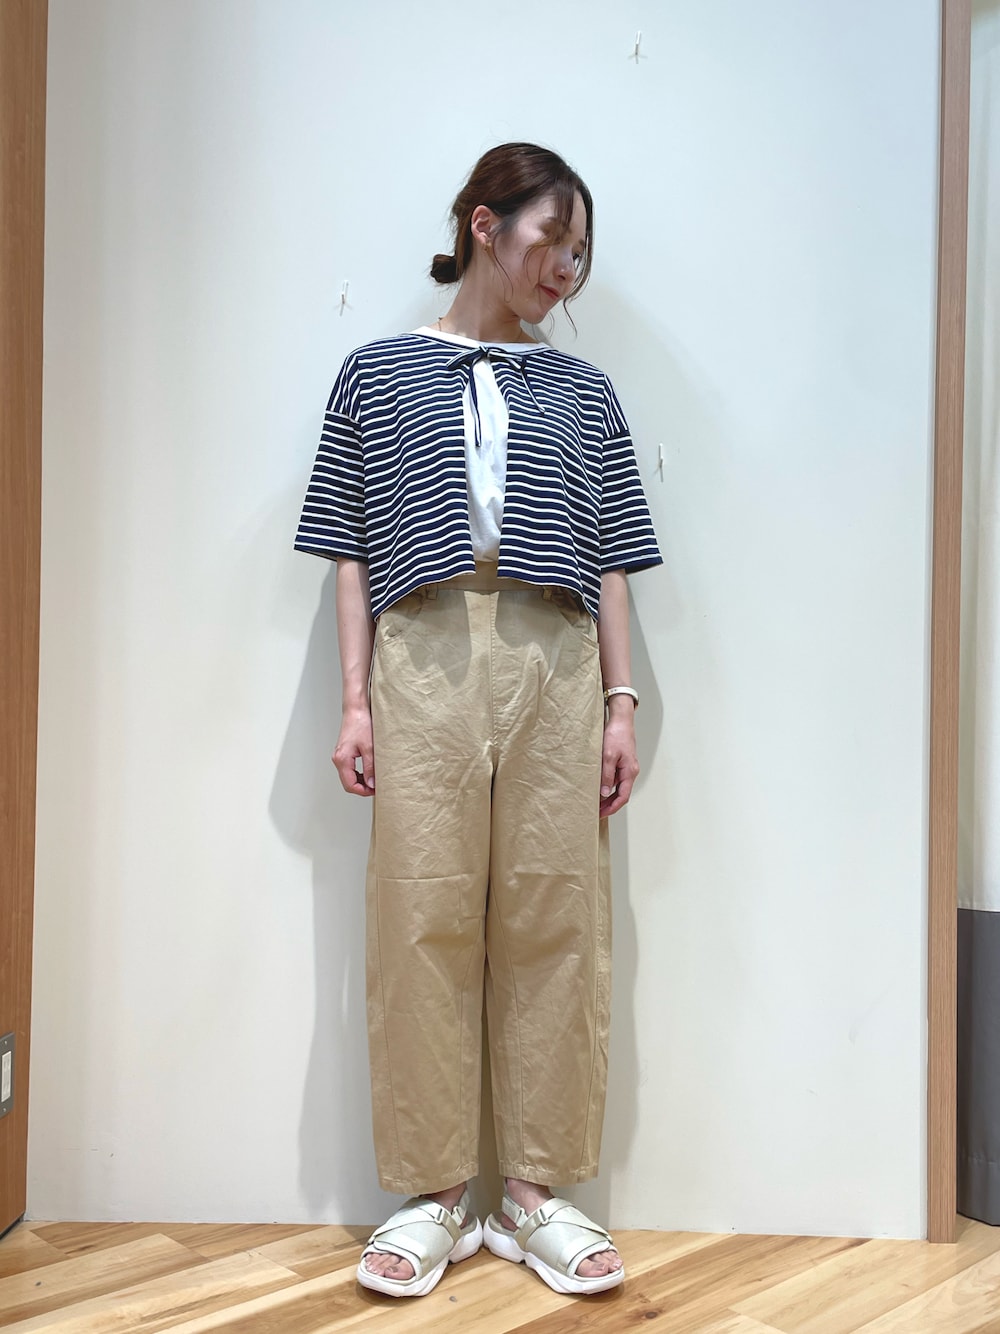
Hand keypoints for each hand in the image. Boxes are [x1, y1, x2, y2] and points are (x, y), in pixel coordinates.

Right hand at [333, 706, 374, 796]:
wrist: (355, 710)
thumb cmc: (360, 724)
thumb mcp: (369, 748)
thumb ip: (370, 767)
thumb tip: (371, 783)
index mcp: (342, 759)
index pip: (350, 785)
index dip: (363, 791)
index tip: (375, 790)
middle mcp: (338, 759)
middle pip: (348, 783)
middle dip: (362, 788)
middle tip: (376, 787)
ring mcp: (340, 756)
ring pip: (348, 777)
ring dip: (361, 781)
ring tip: (374, 780)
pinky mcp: (344, 753)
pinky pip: (349, 769)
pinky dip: (359, 774)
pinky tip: (368, 772)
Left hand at [599, 702, 638, 817]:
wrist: (621, 720)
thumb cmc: (616, 735)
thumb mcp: (608, 756)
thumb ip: (607, 775)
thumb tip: (605, 792)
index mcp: (629, 772)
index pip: (623, 797)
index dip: (612, 808)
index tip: (601, 814)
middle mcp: (630, 772)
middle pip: (621, 794)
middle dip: (609, 805)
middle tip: (596, 812)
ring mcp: (627, 767)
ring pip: (619, 787)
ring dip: (608, 796)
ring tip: (595, 801)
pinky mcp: (622, 763)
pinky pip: (616, 779)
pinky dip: (608, 785)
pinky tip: (598, 786)